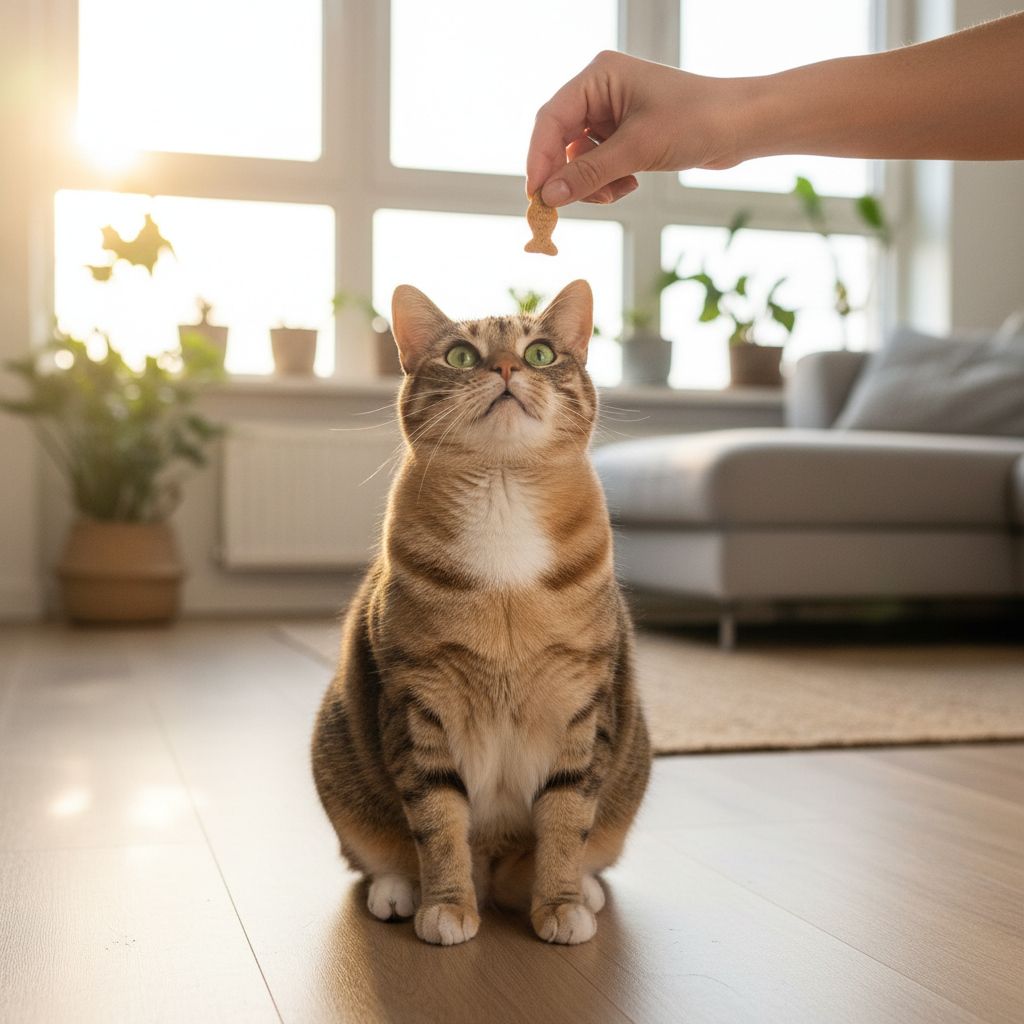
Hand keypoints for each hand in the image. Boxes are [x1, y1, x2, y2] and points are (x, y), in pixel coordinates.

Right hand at [526, 50, 738, 207]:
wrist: (742, 126)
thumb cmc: (696, 121)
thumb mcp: (636, 150)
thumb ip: (588, 174)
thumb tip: (549, 197)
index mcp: (599, 76)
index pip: (551, 119)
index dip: (540, 159)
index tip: (536, 196)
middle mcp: (600, 91)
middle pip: (561, 141)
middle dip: (569, 176)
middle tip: (565, 208)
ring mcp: (612, 113)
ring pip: (579, 159)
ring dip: (592, 184)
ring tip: (619, 191)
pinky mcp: (625, 135)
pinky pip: (598, 165)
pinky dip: (608, 182)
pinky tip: (630, 184)